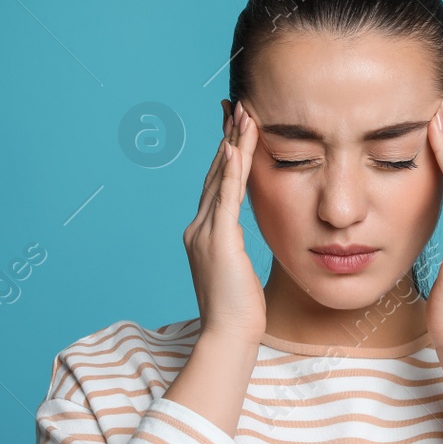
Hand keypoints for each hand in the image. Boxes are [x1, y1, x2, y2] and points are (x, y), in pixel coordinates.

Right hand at [184, 101, 266, 344]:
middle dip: (228, 139)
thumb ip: (234, 249)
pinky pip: (226, 199)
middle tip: (237, 107)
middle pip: (216, 174)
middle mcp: (199, 229)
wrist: (229, 335)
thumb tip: (239, 240)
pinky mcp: (219, 241)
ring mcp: (206, 233)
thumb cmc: (239, 311)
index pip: (217, 186)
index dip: (226, 155)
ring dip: (233, 145)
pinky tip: (235, 148)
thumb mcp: (236, 272)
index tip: (234, 129)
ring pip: (222, 179)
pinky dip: (231, 171)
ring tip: (244, 115)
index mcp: (203, 234)